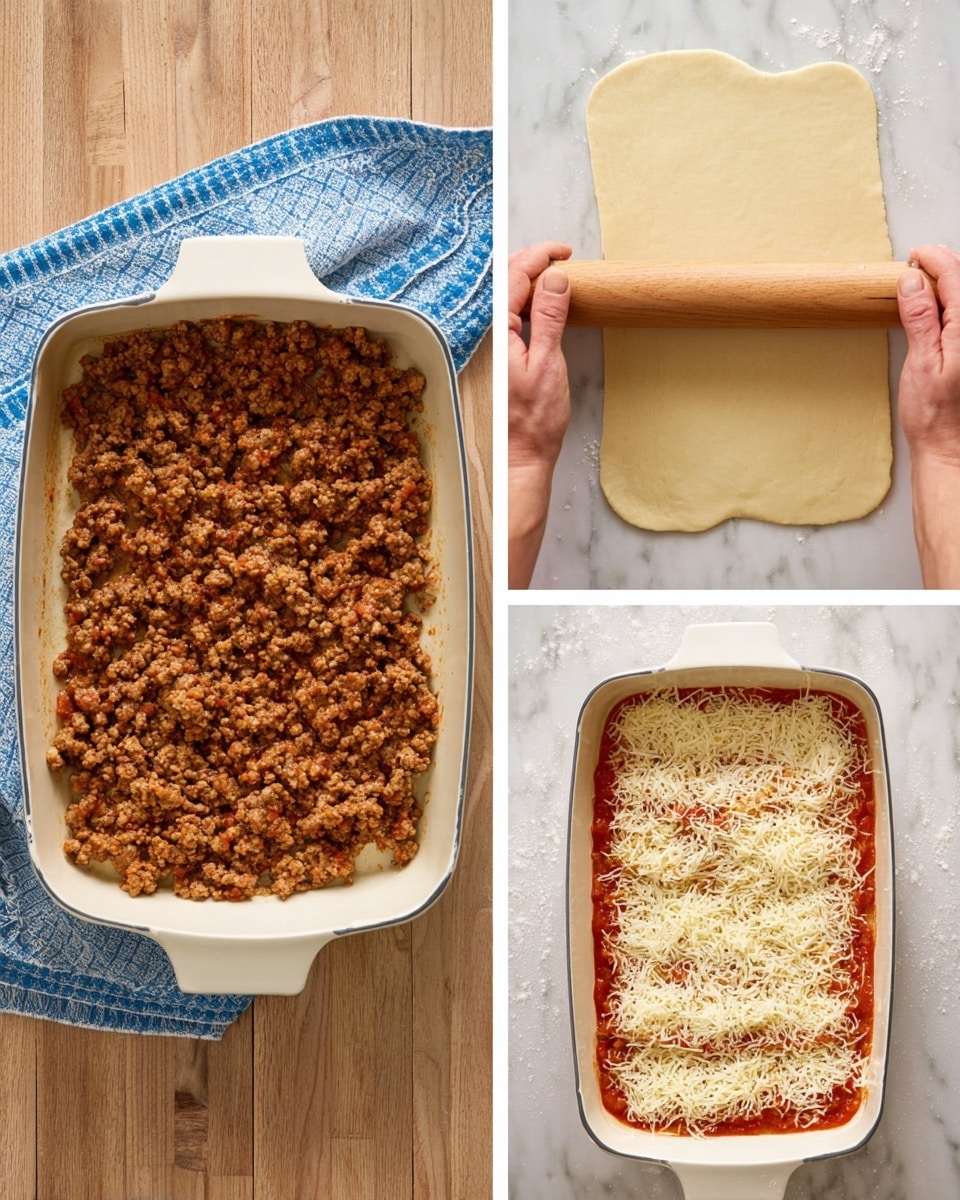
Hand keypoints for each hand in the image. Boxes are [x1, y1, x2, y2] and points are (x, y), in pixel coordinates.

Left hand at [508, 241, 571, 586]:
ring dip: (529, 279)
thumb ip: (549, 317)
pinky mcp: (499, 356)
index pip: (515, 277)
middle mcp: (489, 335)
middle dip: (532, 261)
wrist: (521, 457)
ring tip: (555, 275)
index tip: (564, 252)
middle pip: (505, 281)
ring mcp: (492, 345)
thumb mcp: (548, 363)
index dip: (539, 256)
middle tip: (561, 258)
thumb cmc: (534, 421)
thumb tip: (555, 278)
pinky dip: (526, 300)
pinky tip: (542, 303)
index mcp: (498, 332)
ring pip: (506, 297)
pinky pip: (508, 315)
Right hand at [897, 245, 959, 463]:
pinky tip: (940, 314)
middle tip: (916, 271)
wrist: (953, 449)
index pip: (955, 274)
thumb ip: (920, 318)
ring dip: (950, 287)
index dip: (933, 259)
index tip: (914, 257)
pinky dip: (954, 307)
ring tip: (925, 290)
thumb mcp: (921, 364)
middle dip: (943, 268)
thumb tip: (913, 280)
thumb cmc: (936, 417)